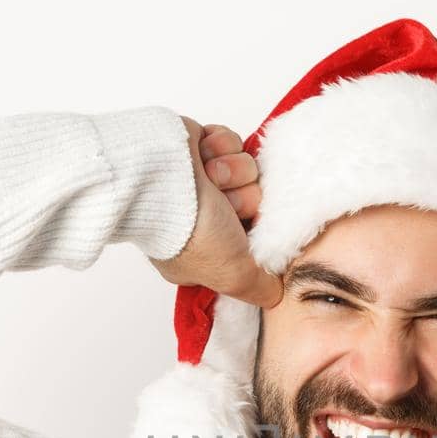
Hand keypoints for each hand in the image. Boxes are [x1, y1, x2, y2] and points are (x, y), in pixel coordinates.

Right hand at [148, 117, 282, 309]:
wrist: (160, 175)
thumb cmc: (190, 229)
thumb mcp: (233, 275)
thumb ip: (260, 289)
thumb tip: (276, 295)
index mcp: (202, 251)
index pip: (248, 243)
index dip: (251, 238)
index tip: (243, 239)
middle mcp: (201, 217)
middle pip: (254, 203)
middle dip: (242, 201)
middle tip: (220, 206)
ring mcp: (200, 180)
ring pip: (249, 171)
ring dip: (231, 173)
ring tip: (207, 179)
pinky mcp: (199, 147)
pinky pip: (233, 142)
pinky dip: (219, 148)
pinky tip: (200, 157)